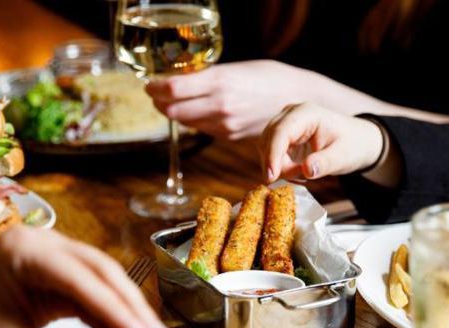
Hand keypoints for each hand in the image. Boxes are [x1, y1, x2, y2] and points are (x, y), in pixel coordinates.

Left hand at [146, 60, 321, 139]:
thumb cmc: (268, 77)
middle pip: (172, 110)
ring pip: (185, 122)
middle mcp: (220, 106)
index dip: (155, 88)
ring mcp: (225, 125)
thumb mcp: (235, 69)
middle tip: (157, 94)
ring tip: (173, 103)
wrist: (298, 100)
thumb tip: (179, 82)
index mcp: (219, 82)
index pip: (172, 90)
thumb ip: (208, 77)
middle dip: (161, 103)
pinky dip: (194, 121)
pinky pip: (202, 129)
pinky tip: (197, 112)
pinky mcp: (230, 136)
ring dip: (175, 113)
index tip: (150, 85)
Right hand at [260, 102, 385, 181]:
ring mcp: (284, 123)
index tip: (271, 177)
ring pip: (266, 148)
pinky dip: (280, 166)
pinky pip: (271, 154)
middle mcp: (290, 114)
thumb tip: (307, 170)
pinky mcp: (281, 136)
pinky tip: (298, 170)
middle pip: (268, 140)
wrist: (356, 141)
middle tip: (298, 178)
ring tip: (303, 173)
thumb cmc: (351, 145)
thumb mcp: (343, 157)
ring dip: (280, 166)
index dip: (272, 154)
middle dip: (277, 164)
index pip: (281, 132)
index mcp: (306, 113)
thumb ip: (325, 163)